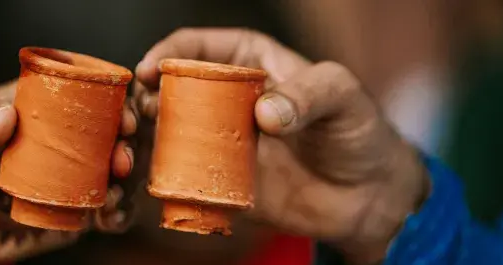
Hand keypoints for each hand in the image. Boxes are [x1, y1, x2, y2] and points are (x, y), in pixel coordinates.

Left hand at [0, 81, 137, 263]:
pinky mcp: (66, 216)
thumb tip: (4, 119)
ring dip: (123, 186)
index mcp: (47, 111)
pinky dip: (113, 216)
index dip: (116, 107)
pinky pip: (99, 216)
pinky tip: (108, 217)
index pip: (93, 102)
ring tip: (111, 195)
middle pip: (111, 142)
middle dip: (126, 150)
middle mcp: (65, 145)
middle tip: (121, 161)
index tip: (124, 119)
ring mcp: (68, 180)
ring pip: (112, 180)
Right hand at [136, 28, 428, 262]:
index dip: (166, 54)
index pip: (195, 46)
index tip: (149, 72)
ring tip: (135, 150)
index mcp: (249, 60)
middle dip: (144, 98)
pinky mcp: (220, 179)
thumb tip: (265, 115)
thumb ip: (309, 94)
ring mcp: (220, 139)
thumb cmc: (357, 130)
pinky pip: (182, 176)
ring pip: (168, 132)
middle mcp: (226, 97)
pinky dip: (161, 179)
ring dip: (145, 139)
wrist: (367, 194)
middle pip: (170, 88)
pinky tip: (151, 185)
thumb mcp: (343, 96)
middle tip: (139, 115)